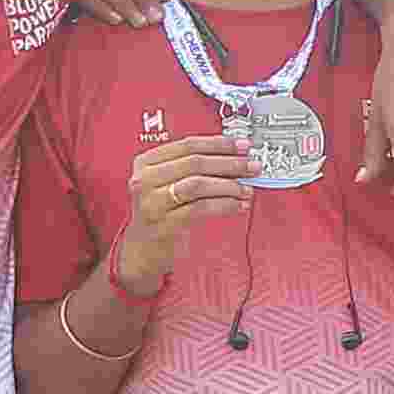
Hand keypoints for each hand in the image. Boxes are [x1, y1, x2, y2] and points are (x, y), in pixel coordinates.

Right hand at [109, 128, 251, 297]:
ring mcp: (152, 202)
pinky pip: (200, 209)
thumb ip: (193, 168)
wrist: (142, 249)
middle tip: (252, 166)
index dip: (219, 144)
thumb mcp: (167, 183)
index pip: (188, 145)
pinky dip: (224, 205)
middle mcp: (145, 179)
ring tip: (247, 189)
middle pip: (195, 163)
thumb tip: (235, 156)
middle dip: (230, 163)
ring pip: (198, 184)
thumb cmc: (160, 212)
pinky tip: (238, 206)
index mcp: (146, 163)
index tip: (243, 146)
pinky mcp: (164, 224)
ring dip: (229, 185)